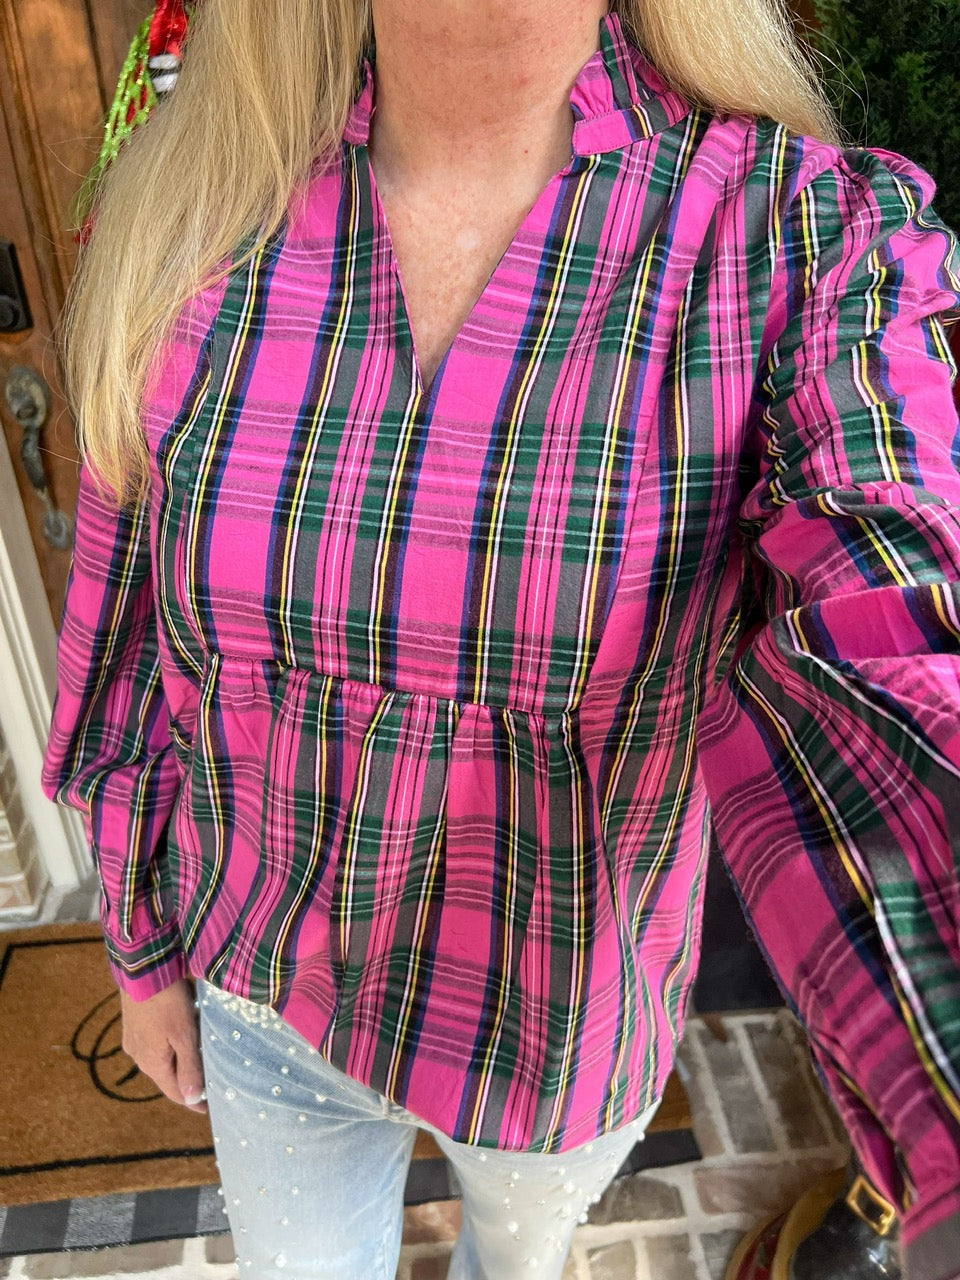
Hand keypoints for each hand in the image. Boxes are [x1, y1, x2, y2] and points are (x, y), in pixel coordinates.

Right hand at [119, 978, 208, 1113]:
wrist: (143, 970)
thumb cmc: (168, 1002)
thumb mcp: (184, 1035)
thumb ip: (189, 1067)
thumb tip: (192, 1100)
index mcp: (152, 1064)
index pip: (175, 1093)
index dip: (193, 1102)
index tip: (209, 1108)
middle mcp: (139, 1057)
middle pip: (167, 1077)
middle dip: (187, 1081)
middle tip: (208, 1082)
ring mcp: (133, 1041)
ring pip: (160, 1060)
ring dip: (178, 1062)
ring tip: (198, 1059)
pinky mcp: (133, 1026)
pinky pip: (154, 1045)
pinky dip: (169, 1047)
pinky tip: (180, 1037)